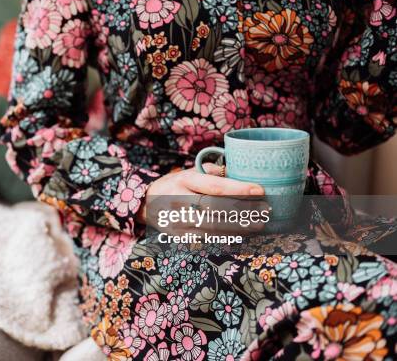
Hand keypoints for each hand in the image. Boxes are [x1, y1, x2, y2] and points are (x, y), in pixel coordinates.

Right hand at [137, 164, 265, 232]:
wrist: (146, 205)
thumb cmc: (174, 185)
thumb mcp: (188, 172)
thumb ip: (212, 172)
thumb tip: (240, 171)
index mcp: (184, 181)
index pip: (214, 186)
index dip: (238, 189)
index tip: (260, 190)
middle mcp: (180, 201)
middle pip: (216, 209)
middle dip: (244, 211)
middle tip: (265, 211)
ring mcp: (178, 221)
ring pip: (213, 227)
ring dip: (239, 227)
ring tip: (258, 224)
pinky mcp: (179, 236)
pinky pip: (207, 239)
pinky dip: (227, 237)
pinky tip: (242, 234)